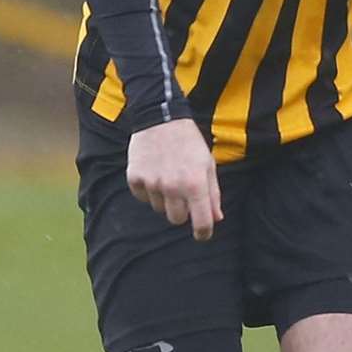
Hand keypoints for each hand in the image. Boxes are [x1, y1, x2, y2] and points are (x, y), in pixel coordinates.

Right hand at [126, 118, 222, 240]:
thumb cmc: (189, 142)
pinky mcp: (135, 178)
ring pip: (159, 208)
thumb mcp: (207, 164)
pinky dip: (148, 190)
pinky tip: (154, 171)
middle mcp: (173, 186)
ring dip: (165, 198)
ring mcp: (152, 183)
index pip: (201, 222)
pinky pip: (143, 197)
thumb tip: (216, 218)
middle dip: (182, 211)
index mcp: (195, 183)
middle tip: (182, 192)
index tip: (202, 234)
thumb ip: (213, 193)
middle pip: (177, 219)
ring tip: (167, 175)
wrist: (161, 118)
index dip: (203, 232)